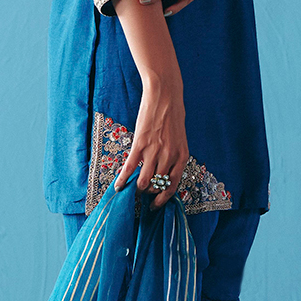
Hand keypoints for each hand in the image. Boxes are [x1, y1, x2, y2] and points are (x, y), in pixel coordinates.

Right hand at [113, 76, 188, 208]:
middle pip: (157, 186)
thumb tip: (162, 173)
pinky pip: (129, 169)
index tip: (156, 205)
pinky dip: (122, 180)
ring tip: (131, 190)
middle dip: (149, 194)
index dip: (163, 199)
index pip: (173, 187)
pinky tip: (118, 187)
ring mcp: (154, 152)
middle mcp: (169, 157)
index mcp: (182, 157)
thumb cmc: (173, 115)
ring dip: (137, 189)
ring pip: (144, 182)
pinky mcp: (140, 145)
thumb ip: (173, 157)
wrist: (164, 95)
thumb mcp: (179, 139)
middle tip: (142, 196)